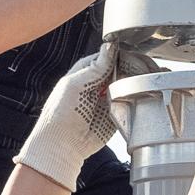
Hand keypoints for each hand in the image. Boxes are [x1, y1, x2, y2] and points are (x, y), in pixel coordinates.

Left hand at [14, 43, 119, 191]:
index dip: (116, 56)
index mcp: (83, 74)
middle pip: (117, 71)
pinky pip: (127, 104)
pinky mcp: (114, 115)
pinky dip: (131, 101)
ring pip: (124, 86)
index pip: (105, 58)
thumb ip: (96, 68)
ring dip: (130, 85)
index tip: (128, 54)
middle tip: (133, 71)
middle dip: (126, 70)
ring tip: (133, 85)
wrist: (64, 145)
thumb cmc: (60, 115)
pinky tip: (133, 98)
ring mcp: (105, 100)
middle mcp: (95, 85)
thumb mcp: (76, 84)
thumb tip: (110, 48)